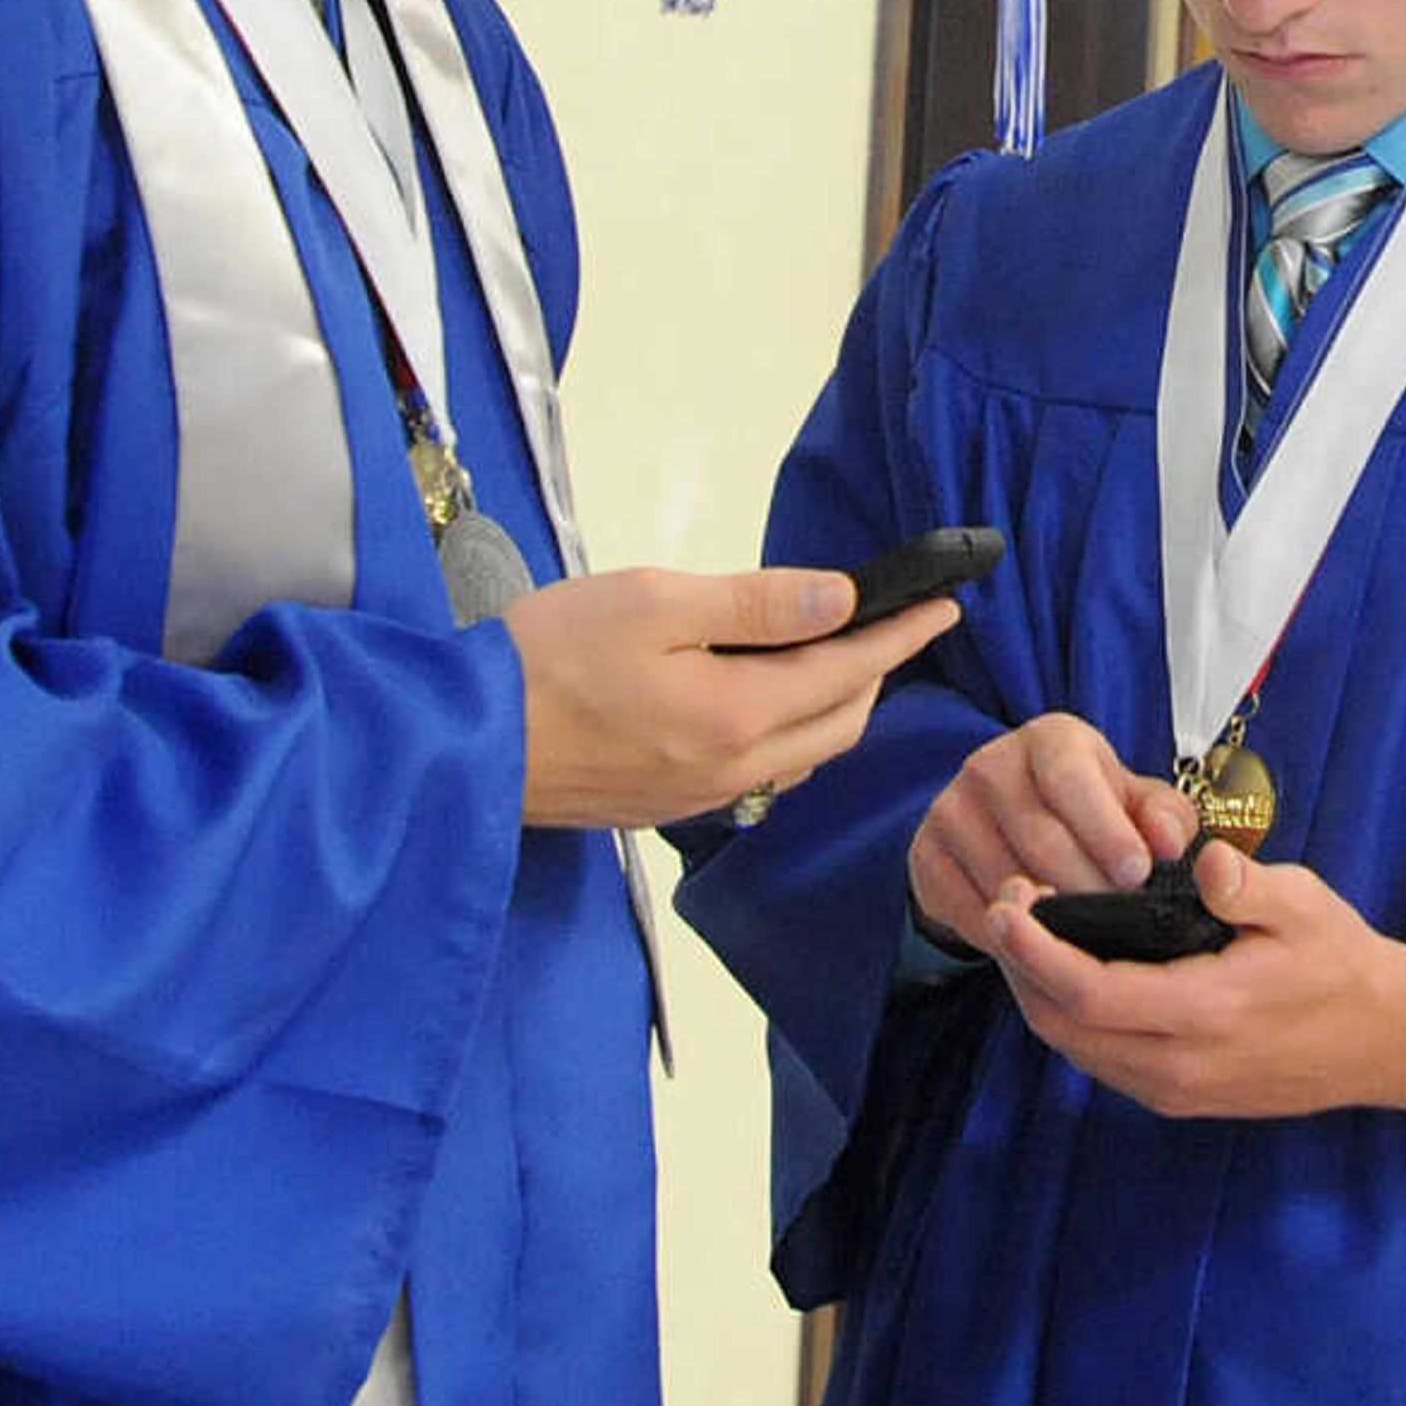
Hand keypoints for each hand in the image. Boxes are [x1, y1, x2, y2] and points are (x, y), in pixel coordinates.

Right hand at [501, 568, 954, 829]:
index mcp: (739, 716)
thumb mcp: (654, 602)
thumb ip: (756, 605)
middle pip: (838, 722)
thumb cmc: (549, 655)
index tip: (943, 604)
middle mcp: (734, 770)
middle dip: (877, 672)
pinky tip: (767, 701)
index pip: (849, 671)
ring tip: (839, 654)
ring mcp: (700, 797)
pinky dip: (788, 731)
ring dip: (835, 705)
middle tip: (893, 623)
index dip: (901, 634)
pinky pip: (760, 771)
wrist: (462, 744)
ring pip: (802, 753)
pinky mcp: (666, 806)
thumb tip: (843, 599)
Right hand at [905, 714, 1195, 955]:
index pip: (1070, 779)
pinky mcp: (926, 856)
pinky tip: (1043, 945)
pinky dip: (1013, 938)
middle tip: (1122, 920)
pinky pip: (973, 911)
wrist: (1013, 823)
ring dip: (1052, 920)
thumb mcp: (1136, 803)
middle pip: (1040, 838)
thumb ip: (1163, 817)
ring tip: (1088, 938)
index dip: (1105, 830)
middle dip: (1089, 887)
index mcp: (1049, 740)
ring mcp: (950, 810)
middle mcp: (990, 765)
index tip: (1137, 874)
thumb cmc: (1091, 810)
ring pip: (1006, 880)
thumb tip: (1168, 843)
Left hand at [976, 845, 1405, 1124]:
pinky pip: (1101, 1061)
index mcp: (1207, 1013)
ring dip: (1038, 994)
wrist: (1384, 1041)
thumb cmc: (1342, 963)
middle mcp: (1180, 1065)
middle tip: (1005, 903)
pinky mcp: (1180, 1098)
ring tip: (1026, 932)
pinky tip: (1069, 971)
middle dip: (1020, 967)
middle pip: (1063, 1026)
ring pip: (1075, 1049)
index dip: (1035, 949)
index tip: (1007, 902)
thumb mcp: (1305, 906)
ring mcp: (1177, 1090)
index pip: (1090, 991)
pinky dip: (1070, 1018)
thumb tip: (1204, 862)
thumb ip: (1248, 885)